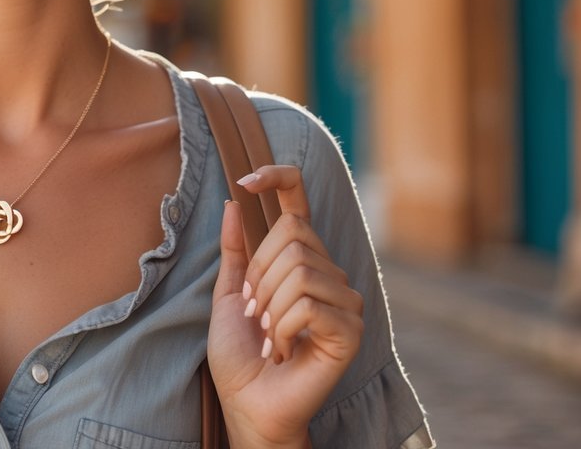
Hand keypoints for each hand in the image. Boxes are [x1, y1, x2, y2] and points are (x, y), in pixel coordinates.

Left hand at [207, 165, 363, 447]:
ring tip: (267, 335)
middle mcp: (327, 273)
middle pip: (293, 234)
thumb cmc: (240, 355)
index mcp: (299, 259)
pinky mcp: (350, 329)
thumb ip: (235, 250)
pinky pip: (309, 303)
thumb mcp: (229, 293)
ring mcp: (344, 300)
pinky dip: (282, 327)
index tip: (245, 180)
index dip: (278, 178)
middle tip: (255, 312)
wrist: (247, 403)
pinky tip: (282, 349)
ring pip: (300, 269)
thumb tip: (235, 201)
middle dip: (259, 274)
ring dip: (269, 305)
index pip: (299, 201)